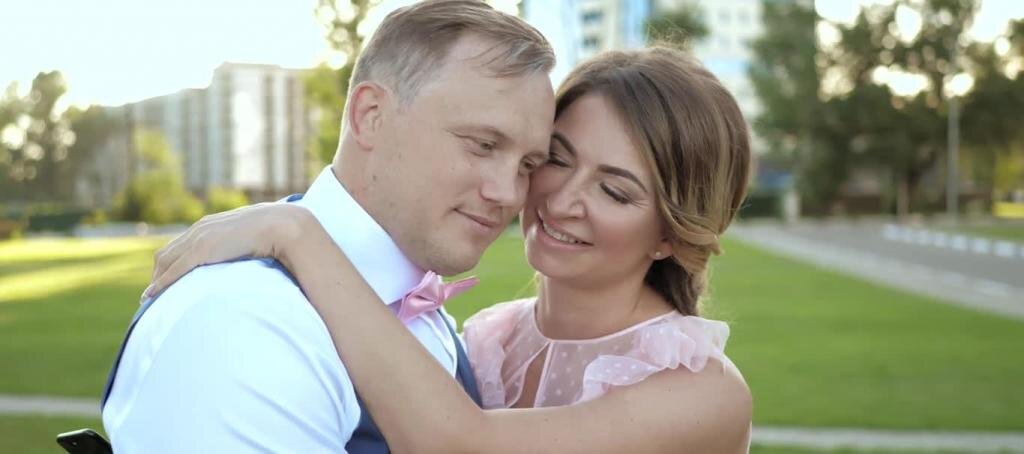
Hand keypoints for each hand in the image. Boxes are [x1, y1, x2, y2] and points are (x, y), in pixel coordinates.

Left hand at [145, 202, 313, 297]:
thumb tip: (252, 256)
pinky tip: (152, 296)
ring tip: (149, 301)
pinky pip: (174, 270)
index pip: (180, 245)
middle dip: (156, 275)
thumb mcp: (254, 238)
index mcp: (211, 225)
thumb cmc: (276, 232)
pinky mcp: (202, 250)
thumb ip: (245, 244)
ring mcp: (200, 239)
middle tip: (152, 296)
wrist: (282, 225)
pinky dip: (161, 283)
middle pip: (165, 254)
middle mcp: (200, 229)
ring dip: (155, 281)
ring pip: (165, 262)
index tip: (165, 281)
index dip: (169, 265)